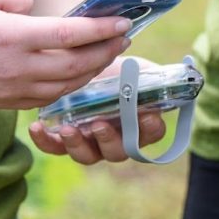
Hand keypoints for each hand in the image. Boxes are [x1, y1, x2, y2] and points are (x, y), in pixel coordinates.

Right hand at [0, 0, 131, 109]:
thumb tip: (36, 8)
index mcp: (10, 37)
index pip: (69, 36)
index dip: (102, 30)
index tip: (125, 22)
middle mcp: (17, 68)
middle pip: (77, 64)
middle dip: (107, 50)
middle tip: (126, 36)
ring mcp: (13, 89)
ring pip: (68, 85)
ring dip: (95, 69)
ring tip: (111, 52)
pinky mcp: (9, 102)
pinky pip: (51, 97)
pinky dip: (73, 85)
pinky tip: (83, 72)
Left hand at [27, 56, 167, 164]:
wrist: (86, 63)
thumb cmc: (120, 69)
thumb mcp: (140, 69)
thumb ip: (157, 76)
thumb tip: (182, 74)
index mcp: (141, 125)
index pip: (152, 134)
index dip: (150, 128)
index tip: (147, 115)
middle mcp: (118, 139)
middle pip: (118, 151)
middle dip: (109, 140)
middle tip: (100, 125)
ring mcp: (91, 142)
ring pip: (87, 156)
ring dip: (78, 145)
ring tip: (68, 129)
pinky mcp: (65, 139)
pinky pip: (55, 149)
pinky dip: (46, 141)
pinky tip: (36, 127)